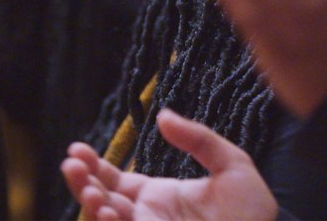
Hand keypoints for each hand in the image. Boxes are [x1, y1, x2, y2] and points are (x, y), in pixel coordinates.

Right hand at [61, 109, 276, 220]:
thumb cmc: (254, 210)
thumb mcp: (231, 164)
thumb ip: (198, 139)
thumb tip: (162, 116)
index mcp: (158, 196)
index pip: (114, 182)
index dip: (93, 167)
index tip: (76, 149)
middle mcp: (147, 218)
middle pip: (101, 201)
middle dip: (82, 183)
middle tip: (72, 164)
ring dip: (91, 206)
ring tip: (89, 190)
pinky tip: (107, 211)